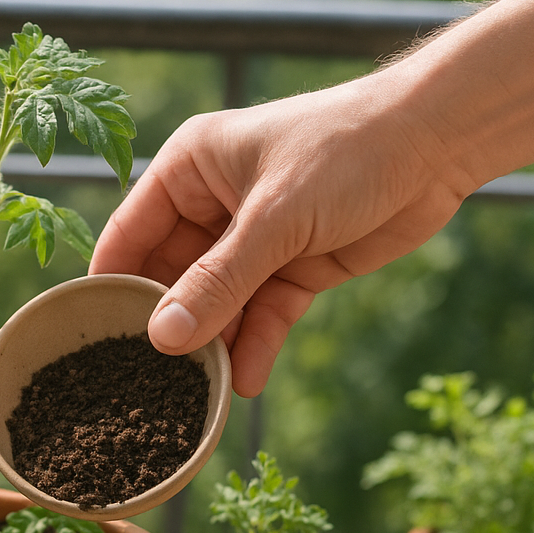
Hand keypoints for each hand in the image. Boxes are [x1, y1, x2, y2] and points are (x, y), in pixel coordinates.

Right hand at [90, 76, 474, 396]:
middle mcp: (211, 204)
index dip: (112, 286)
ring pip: (217, 304)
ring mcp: (253, 239)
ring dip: (212, 345)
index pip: (128, 234)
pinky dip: (254, 345)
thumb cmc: (346, 150)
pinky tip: (244, 381)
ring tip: (199, 391)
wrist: (439, 141)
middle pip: (170, 278)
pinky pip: (261, 314)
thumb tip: (163, 338)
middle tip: (150, 382)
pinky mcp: (293, 267)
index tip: (94, 341)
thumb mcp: (274, 219)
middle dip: (168, 327)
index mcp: (187, 170)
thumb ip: (218, 282)